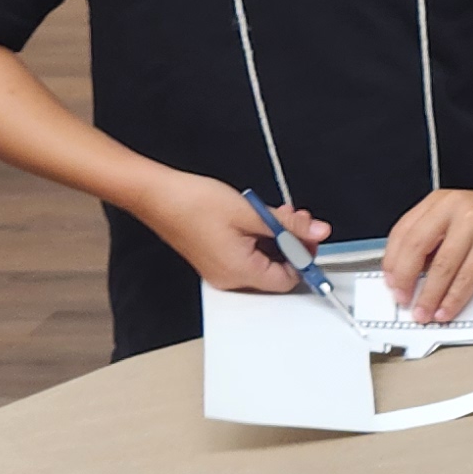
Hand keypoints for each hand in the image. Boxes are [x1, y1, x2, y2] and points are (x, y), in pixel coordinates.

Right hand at [139, 170, 329, 292]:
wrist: (155, 195)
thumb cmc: (192, 203)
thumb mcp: (251, 212)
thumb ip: (288, 225)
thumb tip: (316, 232)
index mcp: (240, 272)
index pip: (289, 279)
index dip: (304, 257)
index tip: (310, 236)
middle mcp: (230, 278)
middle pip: (277, 271)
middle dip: (292, 243)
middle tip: (296, 220)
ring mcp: (220, 270)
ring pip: (263, 260)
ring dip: (276, 238)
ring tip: (276, 214)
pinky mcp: (214, 259)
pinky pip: (246, 255)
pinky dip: (258, 238)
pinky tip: (258, 219)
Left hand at [384, 184, 472, 324]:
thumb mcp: (463, 218)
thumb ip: (439, 238)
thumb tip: (414, 274)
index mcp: (441, 201)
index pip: (403, 232)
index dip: (392, 262)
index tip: (390, 282)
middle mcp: (454, 207)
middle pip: (416, 247)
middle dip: (404, 280)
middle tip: (402, 300)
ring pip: (441, 267)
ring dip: (428, 295)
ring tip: (423, 312)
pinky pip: (465, 277)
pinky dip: (453, 298)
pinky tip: (446, 309)